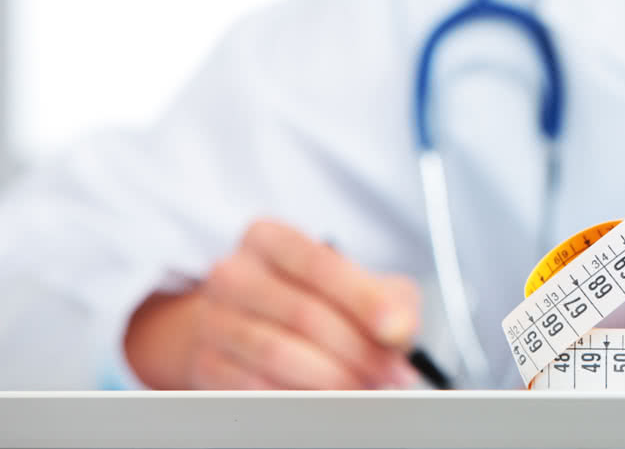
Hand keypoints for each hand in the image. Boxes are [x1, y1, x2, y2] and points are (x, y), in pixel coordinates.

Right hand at [125, 219, 421, 388]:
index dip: (364, 300)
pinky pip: (255, 387)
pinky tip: (328, 401)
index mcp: (270, 240)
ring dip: (333, 379)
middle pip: (304, 315)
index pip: (320, 266)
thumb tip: (400, 328)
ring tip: (367, 388)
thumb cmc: (313, 300)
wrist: (247, 324)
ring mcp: (213, 319)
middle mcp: (234, 273)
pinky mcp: (206, 363)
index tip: (397, 331)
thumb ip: (388, 300)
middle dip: (358, 351)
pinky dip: (299, 398)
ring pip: (278, 354)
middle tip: (391, 373)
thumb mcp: (357, 286)